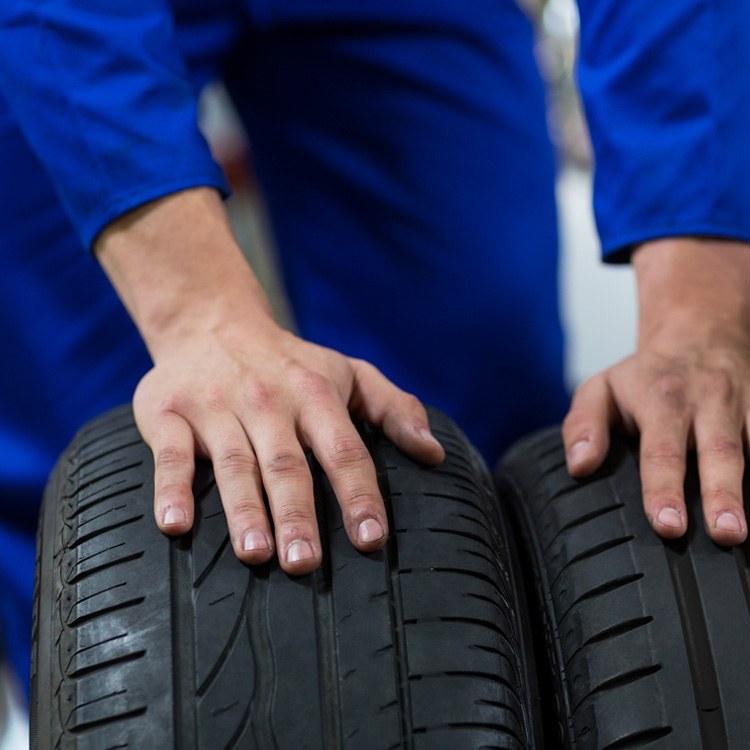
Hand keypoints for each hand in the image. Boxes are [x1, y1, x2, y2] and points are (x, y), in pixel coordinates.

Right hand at [133, 320, 443, 572]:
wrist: (212, 320)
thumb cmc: (292, 363)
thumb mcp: (350, 373)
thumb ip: (395, 409)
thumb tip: (434, 453)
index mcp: (316, 395)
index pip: (344, 450)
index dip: (359, 494)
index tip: (371, 538)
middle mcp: (268, 401)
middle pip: (287, 465)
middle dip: (298, 514)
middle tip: (306, 563)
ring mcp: (217, 406)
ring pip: (234, 464)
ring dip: (244, 510)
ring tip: (255, 553)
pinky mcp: (169, 412)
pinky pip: (170, 455)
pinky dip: (171, 489)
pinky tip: (175, 525)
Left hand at [561, 238, 749, 544]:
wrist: (701, 327)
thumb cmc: (648, 376)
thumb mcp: (603, 389)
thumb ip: (584, 426)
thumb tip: (580, 466)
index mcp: (664, 399)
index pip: (662, 450)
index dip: (664, 488)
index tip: (670, 526)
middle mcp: (712, 396)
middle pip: (719, 450)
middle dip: (725, 493)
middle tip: (729, 535)